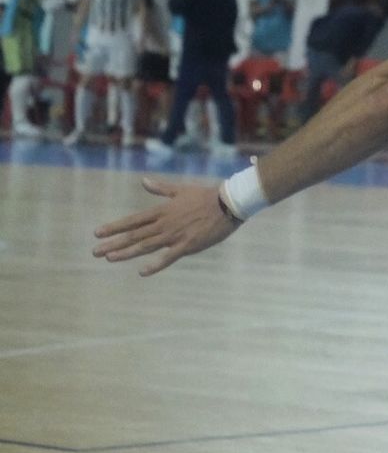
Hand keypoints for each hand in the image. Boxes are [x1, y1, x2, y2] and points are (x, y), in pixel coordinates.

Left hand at [92, 178, 241, 275]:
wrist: (228, 203)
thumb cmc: (206, 195)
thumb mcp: (180, 190)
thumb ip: (161, 188)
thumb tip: (144, 181)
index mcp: (162, 211)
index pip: (133, 220)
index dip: (114, 227)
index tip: (97, 233)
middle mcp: (164, 224)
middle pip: (134, 234)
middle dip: (113, 243)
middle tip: (95, 251)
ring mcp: (175, 235)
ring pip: (146, 245)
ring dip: (126, 252)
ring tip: (109, 258)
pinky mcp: (188, 245)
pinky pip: (168, 257)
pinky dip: (155, 265)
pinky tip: (142, 272)